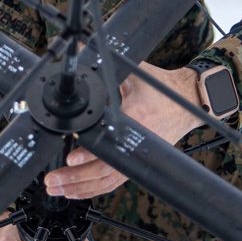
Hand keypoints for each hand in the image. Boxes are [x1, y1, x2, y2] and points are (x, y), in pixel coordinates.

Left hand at [43, 64, 203, 199]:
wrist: (188, 102)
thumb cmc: (162, 89)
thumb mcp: (134, 72)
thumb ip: (105, 66)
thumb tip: (80, 49)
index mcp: (135, 118)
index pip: (109, 141)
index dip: (89, 152)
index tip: (71, 157)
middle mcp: (136, 143)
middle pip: (104, 170)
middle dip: (75, 178)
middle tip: (53, 180)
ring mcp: (137, 157)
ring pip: (107, 181)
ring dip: (80, 188)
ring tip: (58, 189)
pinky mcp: (137, 164)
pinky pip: (113, 182)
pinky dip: (93, 189)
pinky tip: (76, 191)